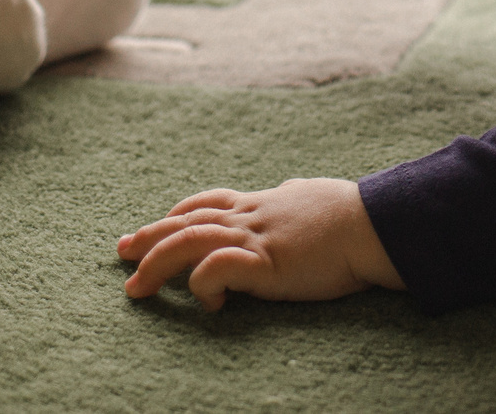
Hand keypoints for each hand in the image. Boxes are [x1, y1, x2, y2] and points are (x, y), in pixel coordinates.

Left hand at [117, 180, 401, 309]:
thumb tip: (291, 193)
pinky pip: (218, 268)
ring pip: (188, 241)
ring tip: (135, 287)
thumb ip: (292, 199)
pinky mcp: (265, 263)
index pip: (206, 202)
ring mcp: (256, 238)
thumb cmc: (351, 214)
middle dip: (149, 237)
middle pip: (185, 221)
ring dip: (155, 263)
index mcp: (262, 202)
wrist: (373, 223)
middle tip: (121, 251)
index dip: (175, 214)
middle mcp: (251, 216)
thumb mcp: (310, 198)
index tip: (154, 226)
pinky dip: (202, 284)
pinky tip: (208, 303)